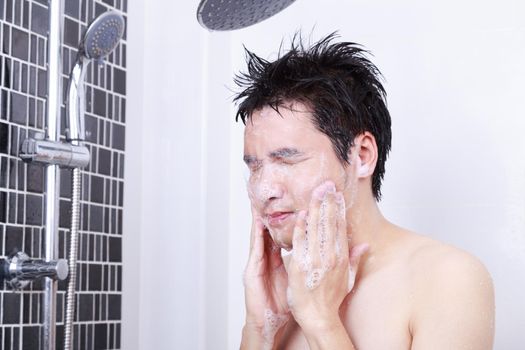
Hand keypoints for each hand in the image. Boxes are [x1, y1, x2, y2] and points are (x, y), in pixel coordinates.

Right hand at [242, 206, 290, 345]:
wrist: (268, 321)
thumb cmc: (281, 304)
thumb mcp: (295, 280)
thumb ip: (302, 264)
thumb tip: (314, 253)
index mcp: (276, 260)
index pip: (282, 235)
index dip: (288, 220)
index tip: (294, 205)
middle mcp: (266, 258)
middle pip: (269, 232)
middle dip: (272, 215)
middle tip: (276, 196)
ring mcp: (257, 263)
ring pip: (260, 236)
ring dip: (260, 220)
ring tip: (262, 203)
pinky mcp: (252, 270)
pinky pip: (256, 249)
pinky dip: (257, 236)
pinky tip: (258, 225)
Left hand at [286, 181, 368, 334]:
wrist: (318, 316)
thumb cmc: (331, 298)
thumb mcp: (348, 278)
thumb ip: (355, 259)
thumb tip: (365, 245)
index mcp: (340, 257)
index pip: (339, 227)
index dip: (338, 208)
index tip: (336, 194)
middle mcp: (329, 256)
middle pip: (328, 223)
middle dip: (326, 202)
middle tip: (325, 185)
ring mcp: (315, 260)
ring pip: (315, 229)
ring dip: (315, 209)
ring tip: (315, 192)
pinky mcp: (301, 266)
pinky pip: (300, 242)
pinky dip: (301, 228)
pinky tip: (301, 214)